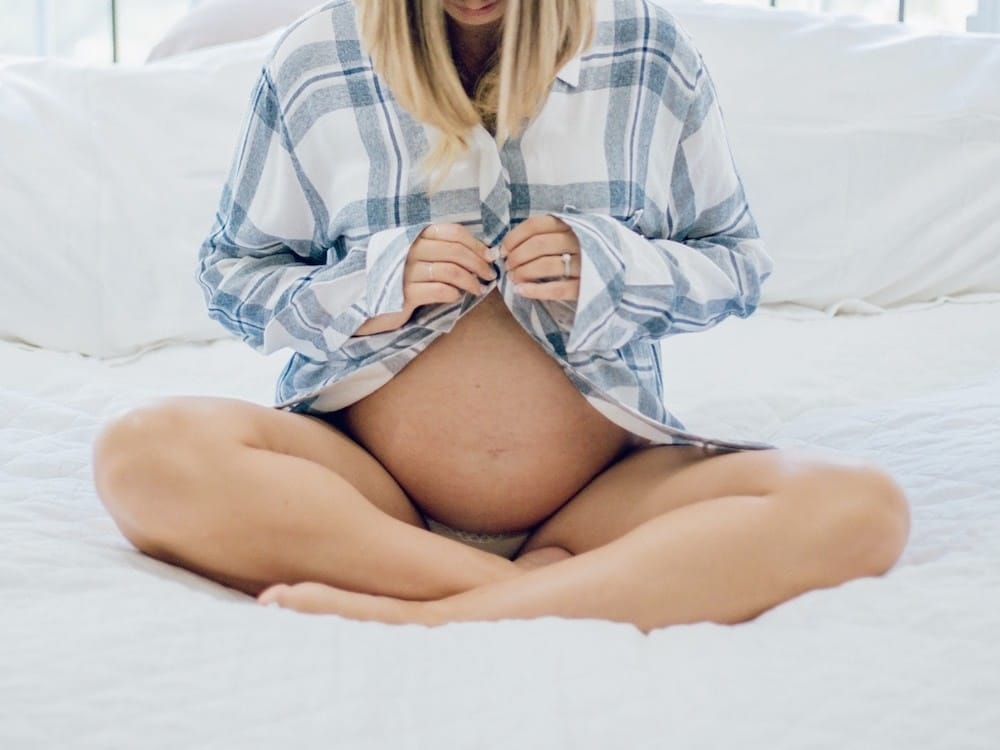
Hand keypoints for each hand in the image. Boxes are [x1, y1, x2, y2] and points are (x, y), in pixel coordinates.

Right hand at [355, 223, 496, 335]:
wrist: (365, 301)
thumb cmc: (398, 278)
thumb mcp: (416, 257)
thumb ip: (441, 250)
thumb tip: (481, 253)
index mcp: (414, 236)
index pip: (452, 232)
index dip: (475, 244)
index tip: (490, 256)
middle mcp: (409, 250)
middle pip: (455, 251)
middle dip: (479, 263)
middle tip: (490, 275)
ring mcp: (405, 272)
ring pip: (451, 271)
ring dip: (470, 281)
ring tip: (478, 289)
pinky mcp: (405, 294)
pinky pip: (440, 290)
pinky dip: (454, 293)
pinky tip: (456, 296)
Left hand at [501, 215, 580, 300]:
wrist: (623, 272)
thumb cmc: (586, 252)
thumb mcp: (571, 235)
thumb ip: (545, 236)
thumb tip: (506, 246)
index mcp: (572, 225)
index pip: (536, 225)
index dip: (514, 237)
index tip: (502, 250)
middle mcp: (580, 241)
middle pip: (538, 245)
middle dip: (516, 257)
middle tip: (508, 266)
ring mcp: (585, 265)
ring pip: (545, 266)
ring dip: (523, 272)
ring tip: (514, 278)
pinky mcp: (587, 288)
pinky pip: (557, 289)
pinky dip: (535, 290)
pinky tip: (521, 290)